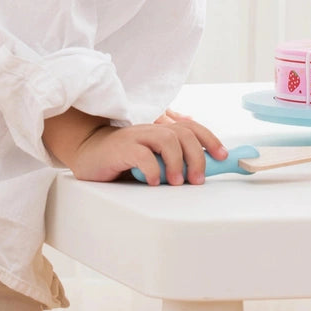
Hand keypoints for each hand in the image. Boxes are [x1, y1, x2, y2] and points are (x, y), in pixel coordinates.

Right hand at [44, 107, 226, 184]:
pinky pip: (142, 155)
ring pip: (167, 140)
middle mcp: (152, 129)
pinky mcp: (121, 148)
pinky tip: (153, 182)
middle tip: (197, 180)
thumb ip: (172, 161)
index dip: (210, 140)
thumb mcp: (153, 159)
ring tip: (176, 182)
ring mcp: (136, 136)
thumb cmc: (123, 159)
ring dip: (177, 162)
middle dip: (197, 156)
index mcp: (162, 130)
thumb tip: (200, 171)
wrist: (88, 152)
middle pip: (184, 134)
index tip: (222, 156)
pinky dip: (152, 169)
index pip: (192, 128)